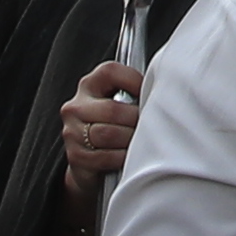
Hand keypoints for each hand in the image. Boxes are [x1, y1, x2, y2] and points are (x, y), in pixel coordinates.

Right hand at [60, 63, 143, 190]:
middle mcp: (76, 107)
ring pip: (109, 134)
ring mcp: (73, 132)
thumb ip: (134, 93)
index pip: (110, 72)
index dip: (134, 81)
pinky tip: (130, 157)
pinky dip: (123, 158)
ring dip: (130, 141)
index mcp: (90, 85)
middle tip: (150, 126)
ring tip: (141, 142)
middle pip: (112, 109)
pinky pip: (106, 157)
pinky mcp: (76, 157)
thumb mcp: (120, 103)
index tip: (149, 94)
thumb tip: (163, 94)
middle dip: (136, 120)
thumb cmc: (114, 128)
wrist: (93, 163)